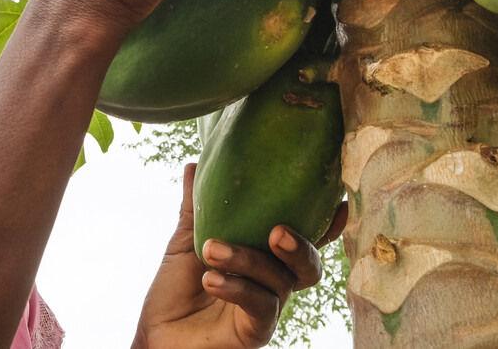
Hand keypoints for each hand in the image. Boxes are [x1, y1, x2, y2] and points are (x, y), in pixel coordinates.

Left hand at [133, 164, 344, 348]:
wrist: (157, 334)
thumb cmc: (175, 291)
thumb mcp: (186, 242)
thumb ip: (196, 208)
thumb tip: (194, 165)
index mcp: (265, 258)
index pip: (303, 238)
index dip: (326, 223)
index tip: (339, 202)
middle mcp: (273, 283)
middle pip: (309, 265)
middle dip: (301, 245)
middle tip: (277, 230)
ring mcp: (267, 309)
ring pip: (279, 281)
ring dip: (247, 260)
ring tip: (212, 249)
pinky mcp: (255, 331)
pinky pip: (260, 307)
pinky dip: (236, 287)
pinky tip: (211, 279)